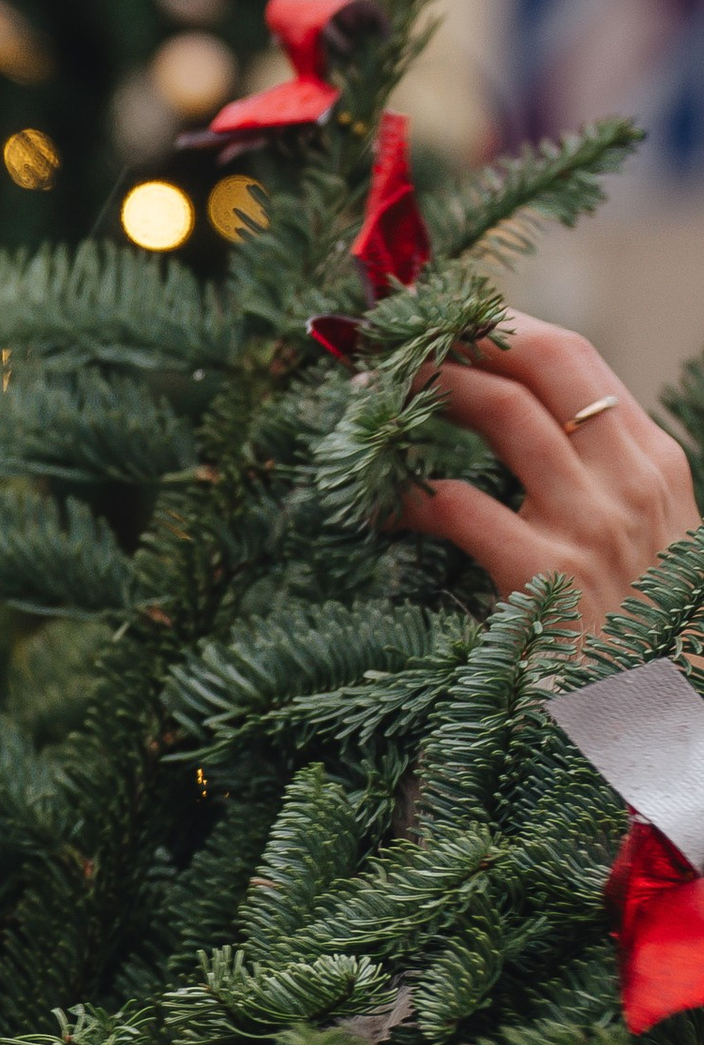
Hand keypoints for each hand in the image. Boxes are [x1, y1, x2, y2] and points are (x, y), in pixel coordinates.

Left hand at [400, 313, 696, 632]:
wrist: (671, 727)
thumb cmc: (643, 635)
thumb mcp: (647, 541)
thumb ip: (599, 483)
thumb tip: (524, 428)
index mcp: (655, 462)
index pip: (575, 358)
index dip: (499, 325)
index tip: (442, 316)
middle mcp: (631, 480)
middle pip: (544, 361)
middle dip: (463, 333)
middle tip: (393, 334)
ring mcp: (592, 526)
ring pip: (503, 412)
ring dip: (430, 388)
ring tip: (374, 392)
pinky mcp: (546, 579)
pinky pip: (460, 507)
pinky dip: (407, 495)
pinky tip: (379, 504)